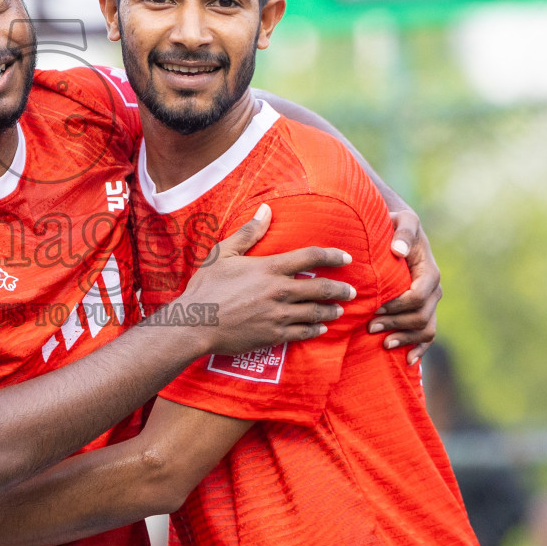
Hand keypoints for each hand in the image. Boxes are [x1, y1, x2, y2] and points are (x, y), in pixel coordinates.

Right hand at [179, 204, 354, 356]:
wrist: (195, 324)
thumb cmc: (206, 287)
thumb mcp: (223, 254)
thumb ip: (249, 233)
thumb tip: (266, 210)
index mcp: (269, 268)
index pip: (310, 257)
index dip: (332, 255)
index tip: (346, 257)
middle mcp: (279, 291)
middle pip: (322, 288)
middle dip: (341, 289)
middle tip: (351, 291)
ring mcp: (278, 315)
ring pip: (316, 312)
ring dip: (331, 310)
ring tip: (338, 310)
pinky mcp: (274, 335)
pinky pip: (303, 333)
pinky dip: (315, 330)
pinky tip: (321, 328)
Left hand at [371, 208, 441, 363]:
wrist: (400, 233)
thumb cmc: (398, 227)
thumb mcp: (403, 221)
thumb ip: (403, 233)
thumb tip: (398, 251)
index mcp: (429, 273)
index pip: (417, 296)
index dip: (397, 306)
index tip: (375, 307)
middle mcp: (434, 290)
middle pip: (420, 317)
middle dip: (395, 323)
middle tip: (369, 326)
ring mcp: (431, 303)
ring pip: (425, 329)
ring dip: (405, 339)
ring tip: (383, 343)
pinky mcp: (425, 311)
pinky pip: (428, 335)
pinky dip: (419, 349)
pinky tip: (407, 361)